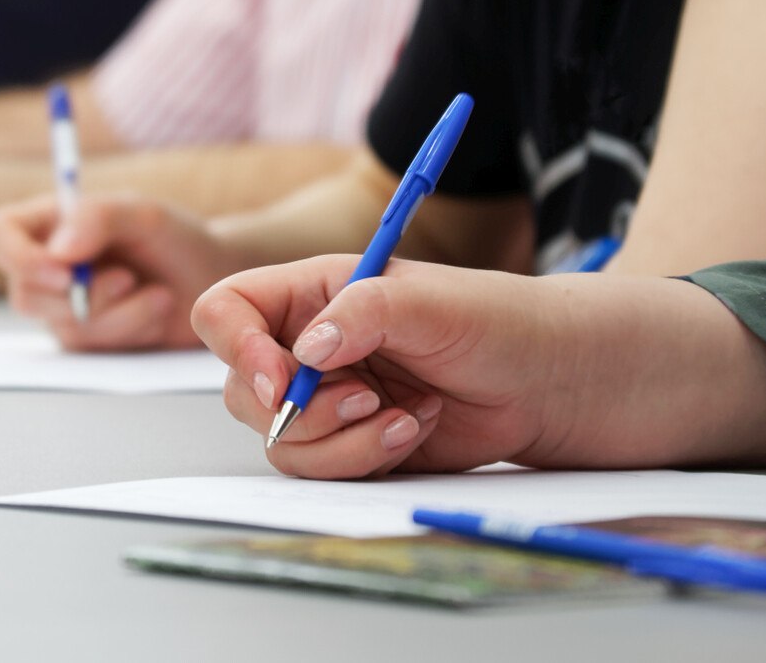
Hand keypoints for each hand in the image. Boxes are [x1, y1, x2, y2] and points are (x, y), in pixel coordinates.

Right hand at [0, 194, 247, 349]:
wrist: (216, 279)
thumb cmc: (179, 240)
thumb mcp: (147, 216)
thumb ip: (99, 219)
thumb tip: (58, 250)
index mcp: (51, 224)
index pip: (3, 236)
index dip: (22, 259)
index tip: (65, 273)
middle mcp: (51, 267)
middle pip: (30, 295)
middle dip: (88, 296)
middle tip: (129, 278)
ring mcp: (68, 308)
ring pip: (69, 327)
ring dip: (123, 314)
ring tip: (160, 293)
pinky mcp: (94, 338)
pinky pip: (99, 346)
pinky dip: (134, 329)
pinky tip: (158, 310)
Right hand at [192, 256, 579, 478]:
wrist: (537, 378)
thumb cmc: (491, 321)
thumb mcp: (428, 301)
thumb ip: (363, 312)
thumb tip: (307, 352)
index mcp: (314, 295)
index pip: (228, 311)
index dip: (236, 348)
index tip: (278, 381)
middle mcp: (311, 349)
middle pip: (244, 392)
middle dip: (300, 411)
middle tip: (364, 401)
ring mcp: (330, 400)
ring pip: (285, 443)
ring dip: (342, 442)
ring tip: (406, 416)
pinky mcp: (353, 443)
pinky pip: (327, 469)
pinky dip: (367, 458)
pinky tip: (415, 430)